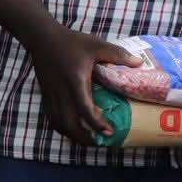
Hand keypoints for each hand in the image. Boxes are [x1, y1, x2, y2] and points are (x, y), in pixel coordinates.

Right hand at [26, 24, 139, 145]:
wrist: (42, 39)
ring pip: (58, 122)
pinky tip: (71, 128)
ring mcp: (51, 94)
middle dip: (83, 136)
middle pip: (68, 122)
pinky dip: (61, 127)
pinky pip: (51, 116)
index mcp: (75, 80)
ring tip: (85, 139)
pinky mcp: (45, 94)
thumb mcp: (96, 45)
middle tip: (98, 142)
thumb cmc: (70, 42)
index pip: (84, 108)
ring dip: (71, 134)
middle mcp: (61, 91)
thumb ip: (118, 54)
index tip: (108, 131)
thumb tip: (139, 64)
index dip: (96, 123)